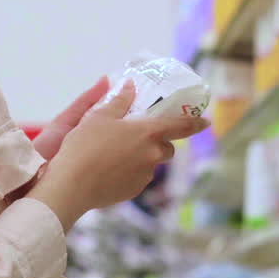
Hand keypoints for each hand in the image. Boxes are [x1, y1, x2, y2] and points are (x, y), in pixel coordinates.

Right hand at [27, 83, 208, 229]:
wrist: (72, 184)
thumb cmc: (85, 145)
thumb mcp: (99, 116)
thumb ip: (119, 100)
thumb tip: (130, 86)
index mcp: (149, 133)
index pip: (182, 126)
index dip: (196, 122)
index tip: (206, 122)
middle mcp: (152, 155)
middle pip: (165, 148)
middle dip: (157, 142)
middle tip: (136, 136)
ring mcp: (144, 175)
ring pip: (150, 163)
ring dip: (141, 157)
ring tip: (115, 153)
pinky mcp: (133, 191)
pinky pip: (137, 177)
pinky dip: (129, 172)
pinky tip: (109, 169)